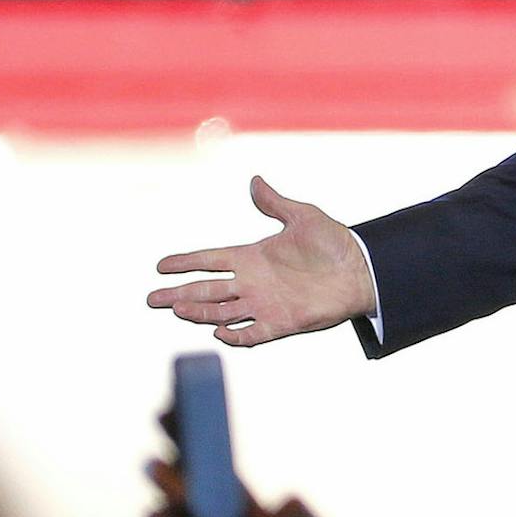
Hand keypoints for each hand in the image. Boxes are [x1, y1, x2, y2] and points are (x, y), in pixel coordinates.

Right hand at [147, 176, 376, 346]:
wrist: (363, 270)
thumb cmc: (335, 243)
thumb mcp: (304, 217)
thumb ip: (276, 203)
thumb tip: (256, 181)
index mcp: (253, 257)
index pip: (210, 260)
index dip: (185, 263)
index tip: (160, 266)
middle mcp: (253, 283)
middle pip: (207, 290)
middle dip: (179, 294)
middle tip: (152, 298)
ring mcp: (266, 304)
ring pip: (223, 312)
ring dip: (200, 312)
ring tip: (177, 310)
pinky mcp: (283, 322)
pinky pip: (254, 333)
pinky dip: (237, 336)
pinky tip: (220, 333)